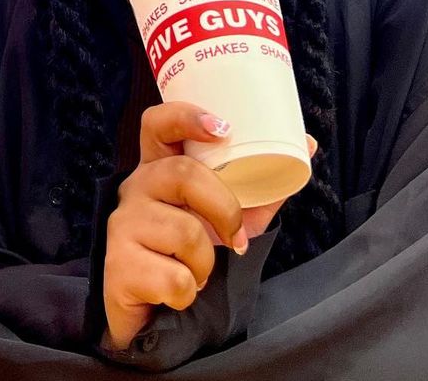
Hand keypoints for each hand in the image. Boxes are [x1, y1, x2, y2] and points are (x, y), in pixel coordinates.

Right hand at [103, 104, 314, 351]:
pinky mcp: (120, 266)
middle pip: (184, 174)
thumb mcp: (225, 216)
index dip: (186, 116)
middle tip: (236, 240)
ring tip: (196, 271)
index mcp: (159, 167)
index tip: (222, 128)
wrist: (153, 312)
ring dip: (206, 264)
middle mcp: (136, 187)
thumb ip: (261, 184)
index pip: (158, 123)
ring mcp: (123, 224)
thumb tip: (307, 144)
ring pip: (185, 232)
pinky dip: (188, 294)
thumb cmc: (189, 253)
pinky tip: (177, 293)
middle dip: (225, 210)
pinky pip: (174, 279)